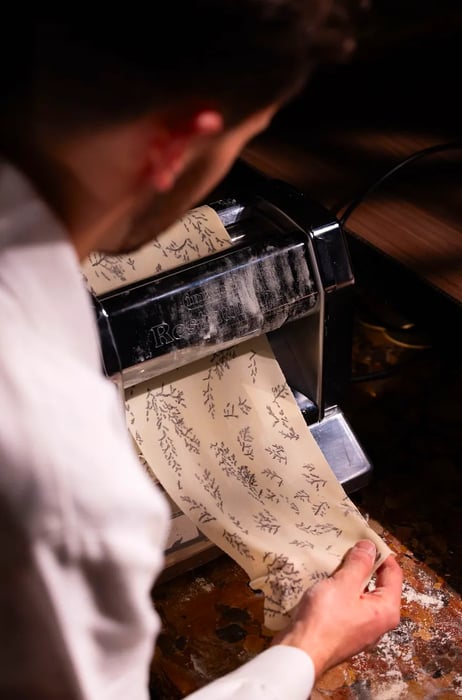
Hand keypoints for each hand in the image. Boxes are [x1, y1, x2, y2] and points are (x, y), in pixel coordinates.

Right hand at [272, 540, 402, 678]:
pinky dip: (339, 591)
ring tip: (334, 562)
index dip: (381, 554)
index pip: (394, 574)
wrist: (301, 653)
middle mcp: (379, 622)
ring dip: (349, 577)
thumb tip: (370, 547)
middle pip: (378, 584)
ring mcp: (362, 629)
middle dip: (363, 565)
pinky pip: (347, 605)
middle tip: (348, 548)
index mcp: (386, 610)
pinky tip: (326, 582)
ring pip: (360, 594)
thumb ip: (359, 564)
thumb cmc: (325, 620)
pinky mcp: (345, 632)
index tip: (366, 538)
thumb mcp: (343, 585)